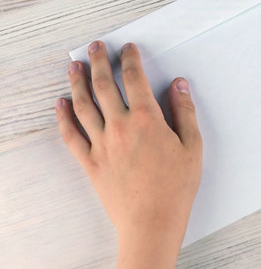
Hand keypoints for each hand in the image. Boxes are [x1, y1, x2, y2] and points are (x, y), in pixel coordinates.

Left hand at [55, 41, 201, 268]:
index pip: (134, 79)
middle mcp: (120, 127)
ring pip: (84, 105)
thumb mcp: (193, 147)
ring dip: (77, 82)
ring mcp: (102, 144)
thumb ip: (185, 112)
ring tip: (74, 66)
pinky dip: (64, 118)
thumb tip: (179, 85)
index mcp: (147, 120)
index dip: (130, 60)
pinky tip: (61, 104)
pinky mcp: (91, 162)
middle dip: (99, 62)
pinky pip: (71, 135)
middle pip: (104, 85)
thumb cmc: (176, 187)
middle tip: (95, 47)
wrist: (152, 221)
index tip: (127, 49)